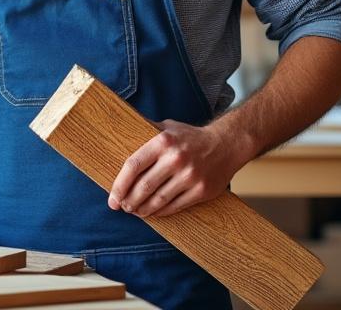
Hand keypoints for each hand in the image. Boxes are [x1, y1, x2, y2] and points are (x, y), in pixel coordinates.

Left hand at [107, 120, 251, 218]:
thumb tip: (119, 128)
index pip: (133, 166)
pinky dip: (161, 212)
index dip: (120, 184)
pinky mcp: (201, 190)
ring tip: (135, 211)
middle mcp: (176, 158)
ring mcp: (190, 176)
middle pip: (144, 186)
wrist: (227, 144)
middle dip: (129, 201)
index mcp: (163, 141)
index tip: (112, 197)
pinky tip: (153, 212)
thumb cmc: (190, 137)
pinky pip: (176, 206)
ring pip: (159, 200)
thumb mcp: (167, 127)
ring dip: (143, 210)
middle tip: (121, 207)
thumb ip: (145, 130)